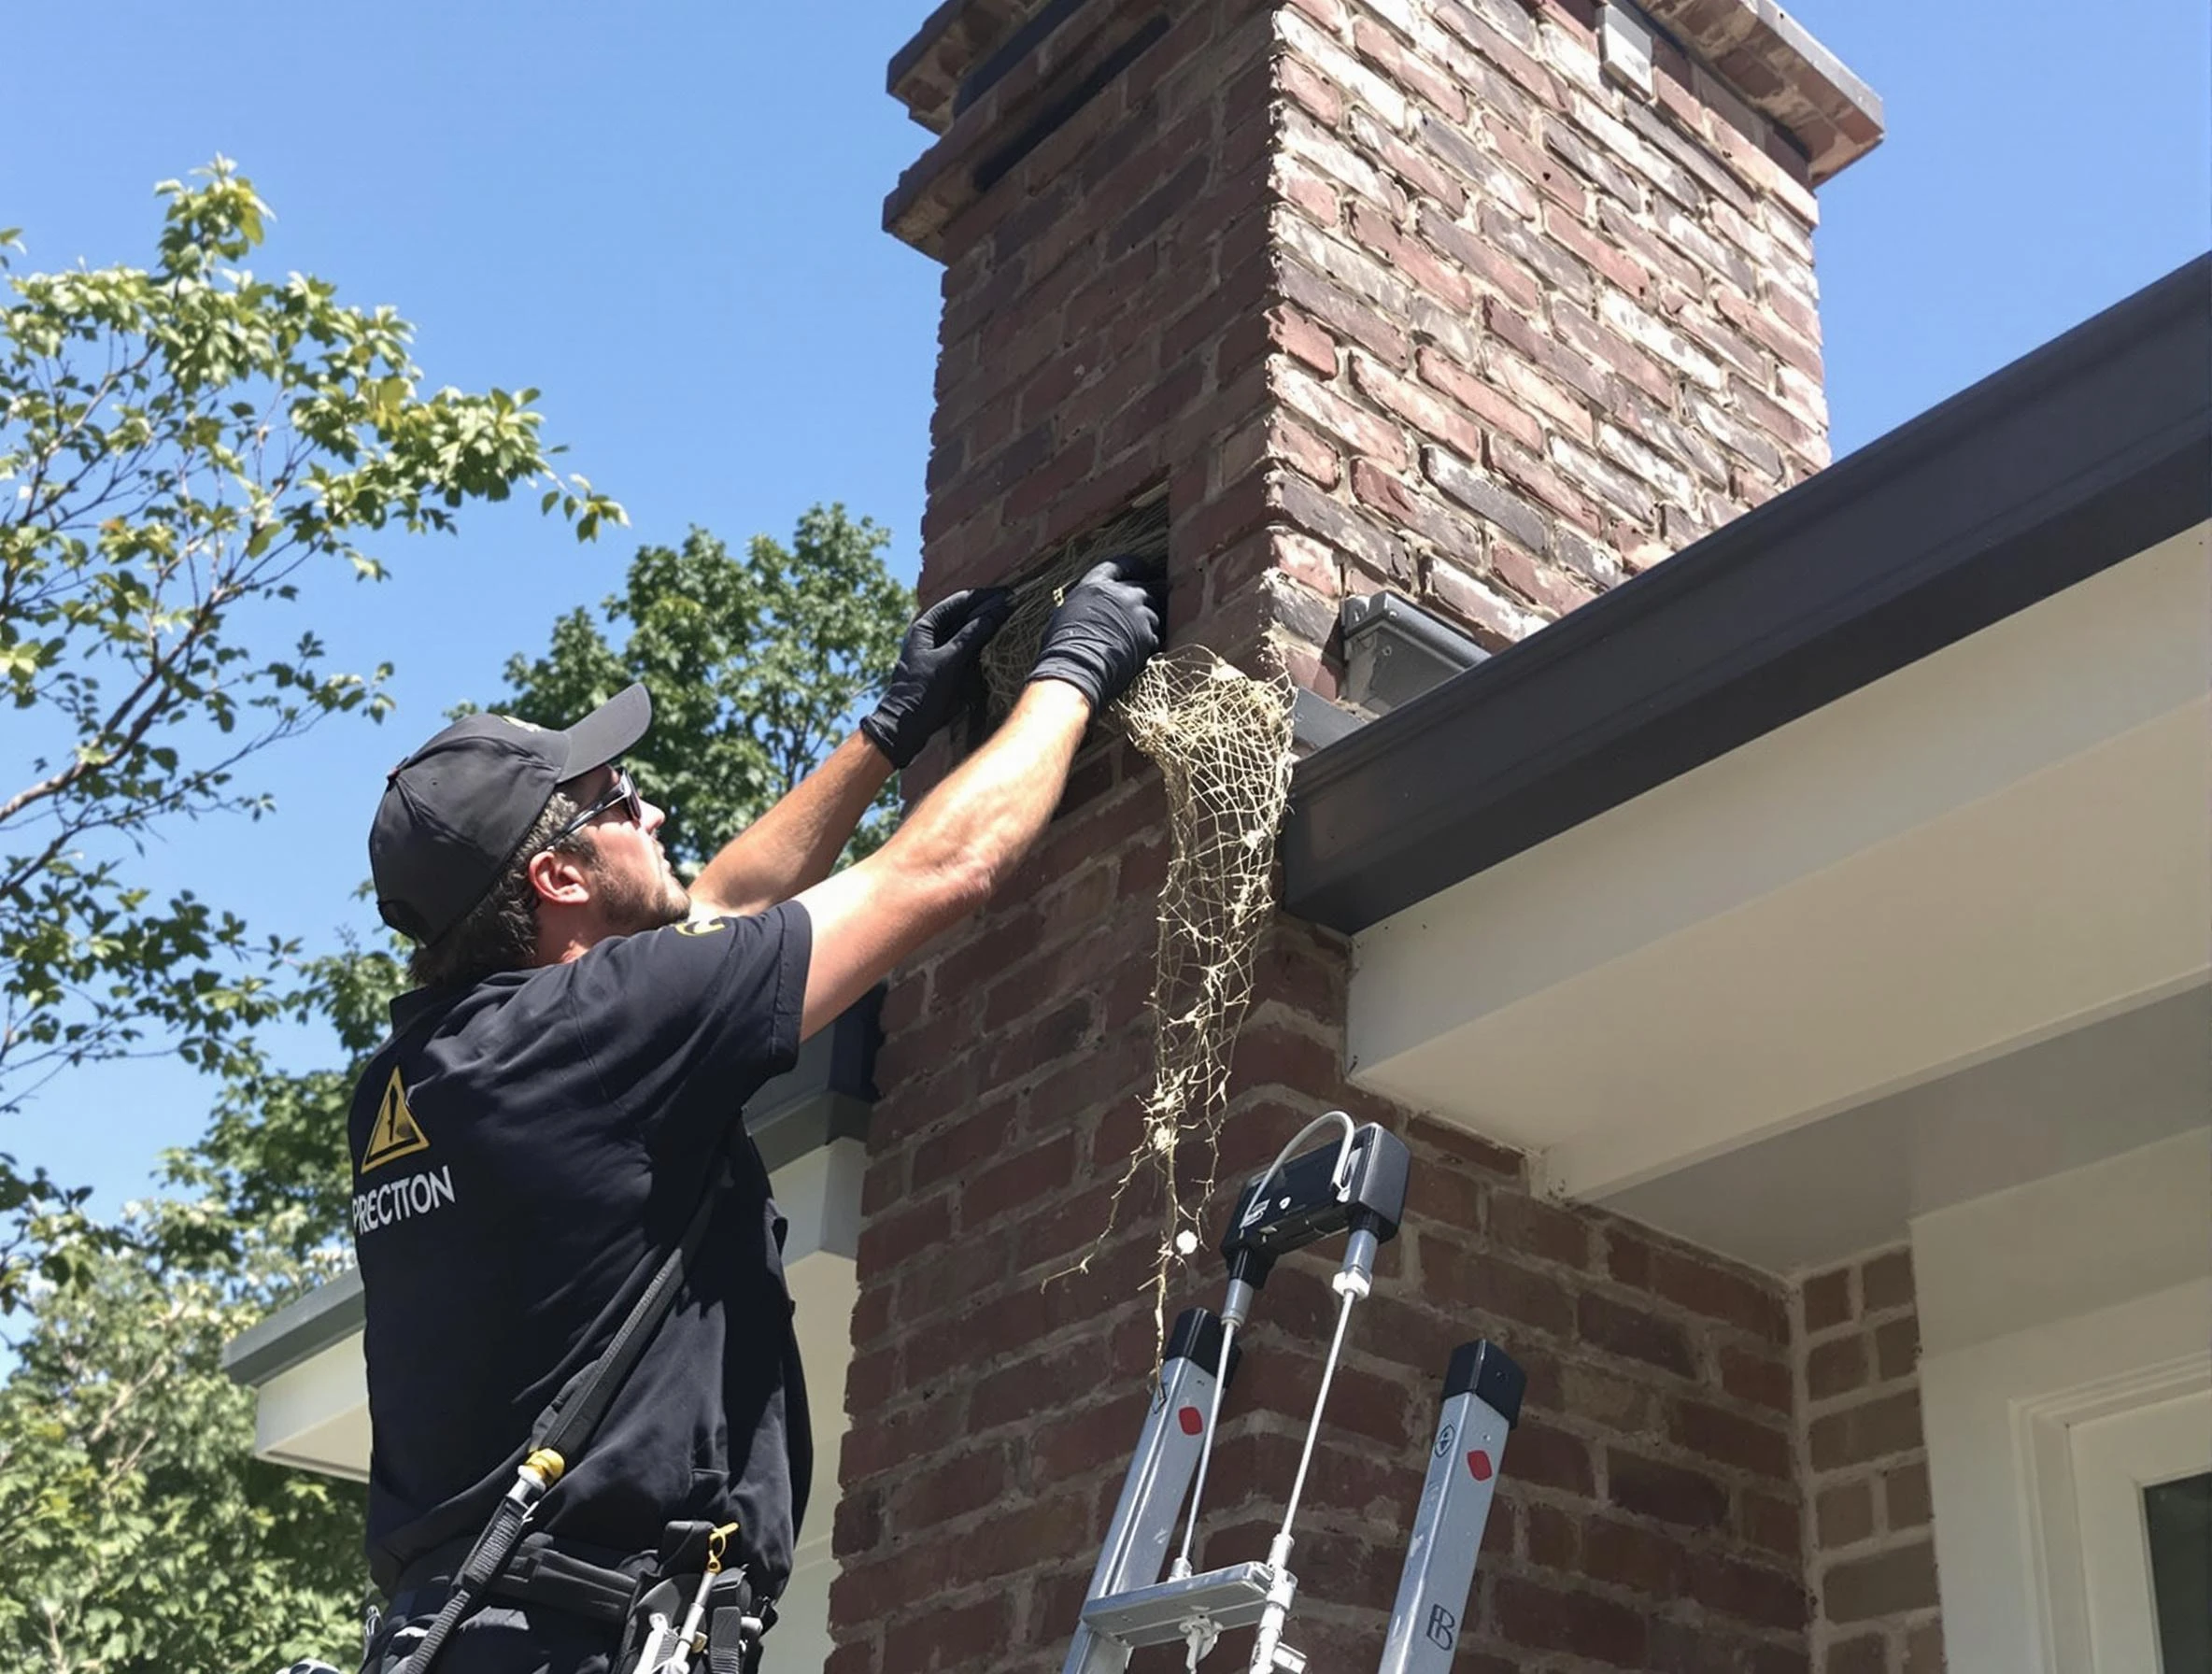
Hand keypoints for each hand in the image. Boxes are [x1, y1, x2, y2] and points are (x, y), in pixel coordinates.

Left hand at [861, 588, 1014, 767]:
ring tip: (1012, 619)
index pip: (960, 601)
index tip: (1009, 594)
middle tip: (1016, 605)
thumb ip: (972, 634)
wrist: (906, 725)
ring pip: (967, 630)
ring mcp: (939, 649)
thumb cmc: (922, 690)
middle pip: (964, 614)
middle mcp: (932, 633)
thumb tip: (997, 611)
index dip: (985, 597)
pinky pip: (967, 647)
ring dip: (987, 624)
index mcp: (925, 625)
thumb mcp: (949, 660)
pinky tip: (998, 640)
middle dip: (988, 609)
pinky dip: (982, 642)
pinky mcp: (946, 665)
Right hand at [1026, 556, 1163, 710]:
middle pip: (1145, 587)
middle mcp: (1120, 594)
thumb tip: (1085, 610)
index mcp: (1095, 585)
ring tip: (1138, 636)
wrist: (1077, 668)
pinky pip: (1156, 635)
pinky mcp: (1147, 634)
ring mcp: (1136, 613)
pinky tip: (1140, 652)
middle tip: (1144, 609)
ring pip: (1154, 612)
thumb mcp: (1065, 614)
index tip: (1142, 571)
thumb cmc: (1061, 647)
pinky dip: (1150, 642)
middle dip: (1148, 596)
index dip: (1135, 567)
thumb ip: (1084, 604)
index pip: (1122, 565)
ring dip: (1149, 622)